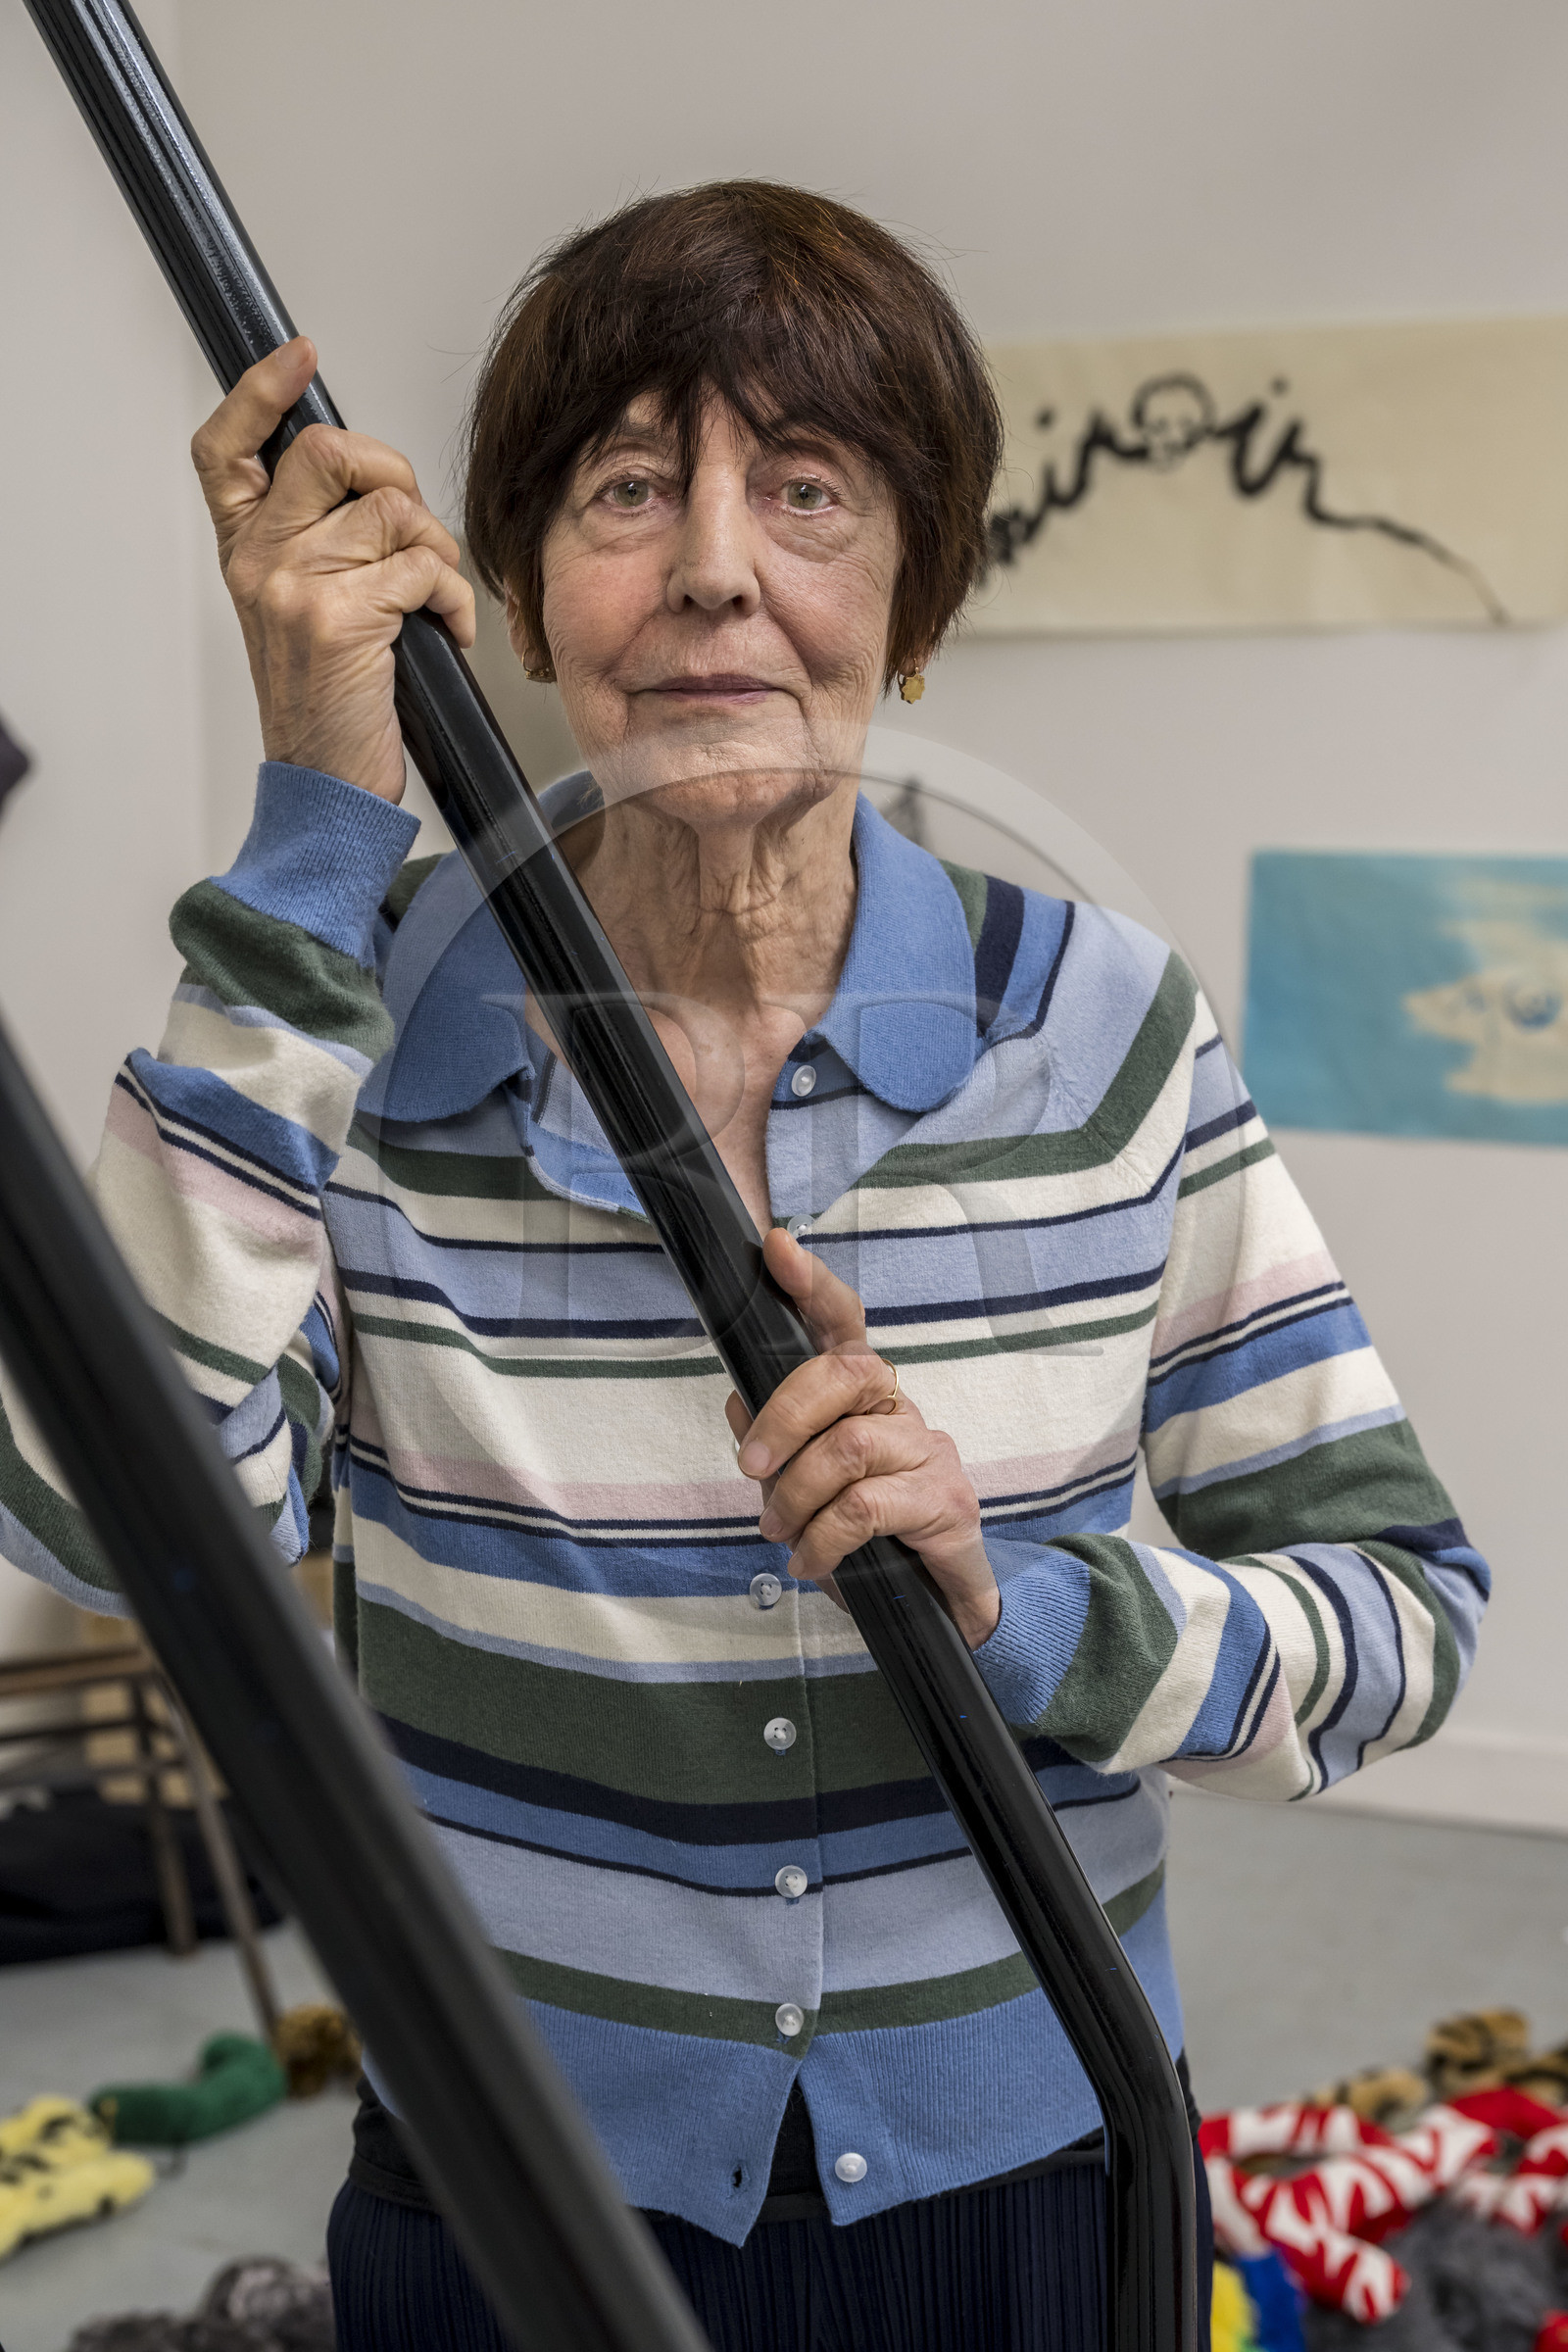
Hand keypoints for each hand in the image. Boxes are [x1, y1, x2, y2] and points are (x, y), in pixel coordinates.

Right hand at [190, 338, 475, 801]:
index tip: (299, 356)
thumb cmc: (331, 699)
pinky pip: (423, 570)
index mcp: (245, 549)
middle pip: (330, 451)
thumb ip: (317, 537)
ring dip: (437, 555)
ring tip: (432, 602)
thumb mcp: (303, 607)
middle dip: (393, 474)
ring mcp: (294, 585)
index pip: (224, 447)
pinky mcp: (339, 619)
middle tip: (412, 532)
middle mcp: (259, 559)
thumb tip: (371, 478)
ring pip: (394, 512)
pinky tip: (447, 632)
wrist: (326, 783)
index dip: (259, 390)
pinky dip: (454, 601)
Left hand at [724, 1228, 999, 1648]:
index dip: (812, 1285)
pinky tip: (810, 1562)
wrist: (938, 1609)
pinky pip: (864, 1507)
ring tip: (779, 1533)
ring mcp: (930, 1451)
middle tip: (752, 1470)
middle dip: (784, 1416)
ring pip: (847, 1447)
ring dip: (796, 1497)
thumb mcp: (806, 1490)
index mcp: (864, 1397)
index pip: (842, 1326)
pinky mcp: (947, 1501)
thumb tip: (739, 1398)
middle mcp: (902, 1409)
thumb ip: (776, 1443)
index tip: (777, 1248)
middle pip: (845, 1373)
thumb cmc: (869, 1539)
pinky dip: (821, 1540)